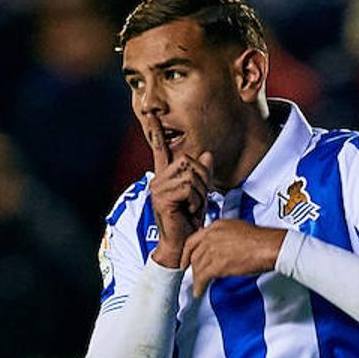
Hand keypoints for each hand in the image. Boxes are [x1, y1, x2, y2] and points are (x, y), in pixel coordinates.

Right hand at [144, 112, 212, 266]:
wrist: (181, 243)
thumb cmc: (189, 220)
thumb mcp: (200, 194)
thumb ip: (202, 174)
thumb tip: (207, 154)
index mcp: (164, 177)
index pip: (160, 150)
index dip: (156, 131)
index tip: (151, 114)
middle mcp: (158, 180)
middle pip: (187, 161)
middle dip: (201, 178)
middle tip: (199, 197)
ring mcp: (158, 189)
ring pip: (189, 174)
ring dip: (199, 191)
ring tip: (193, 205)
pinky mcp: (162, 198)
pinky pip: (187, 187)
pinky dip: (195, 199)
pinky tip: (190, 209)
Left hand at [182, 220, 286, 296]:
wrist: (269, 247)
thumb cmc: (262, 240)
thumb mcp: (238, 229)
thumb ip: (225, 237)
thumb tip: (222, 247)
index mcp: (216, 226)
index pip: (194, 240)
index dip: (187, 253)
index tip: (187, 260)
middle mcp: (211, 236)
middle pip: (194, 254)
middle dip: (192, 267)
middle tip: (192, 275)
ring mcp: (212, 250)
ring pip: (197, 267)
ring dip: (197, 279)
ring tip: (198, 286)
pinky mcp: (217, 264)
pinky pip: (202, 277)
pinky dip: (199, 286)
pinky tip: (199, 291)